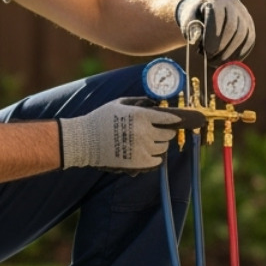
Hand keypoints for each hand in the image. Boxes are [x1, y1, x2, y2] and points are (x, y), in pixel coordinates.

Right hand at [58, 98, 189, 171]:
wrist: (84, 141)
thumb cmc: (101, 119)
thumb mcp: (119, 104)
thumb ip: (139, 102)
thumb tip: (154, 103)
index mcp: (141, 115)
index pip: (168, 118)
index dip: (176, 119)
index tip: (180, 120)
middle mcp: (144, 131)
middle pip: (168, 134)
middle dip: (166, 132)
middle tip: (162, 132)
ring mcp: (142, 148)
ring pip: (163, 148)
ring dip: (161, 145)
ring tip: (152, 142)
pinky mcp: (138, 162)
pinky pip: (157, 161)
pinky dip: (156, 158)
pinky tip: (150, 154)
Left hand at [176, 0, 254, 61]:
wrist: (206, 13)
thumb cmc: (195, 19)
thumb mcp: (188, 21)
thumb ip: (192, 29)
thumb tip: (198, 39)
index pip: (217, 16)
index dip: (213, 34)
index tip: (207, 51)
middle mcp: (233, 3)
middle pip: (232, 26)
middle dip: (222, 46)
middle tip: (211, 59)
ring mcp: (244, 13)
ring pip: (242, 35)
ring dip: (230, 52)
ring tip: (217, 62)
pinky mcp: (249, 24)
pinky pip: (249, 40)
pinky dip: (240, 53)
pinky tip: (229, 61)